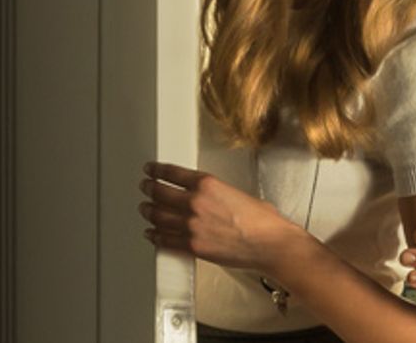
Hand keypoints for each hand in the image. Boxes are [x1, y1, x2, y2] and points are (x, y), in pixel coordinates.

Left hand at [139, 161, 305, 274]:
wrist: (270, 245)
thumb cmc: (264, 222)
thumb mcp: (241, 195)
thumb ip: (219, 194)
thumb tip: (213, 199)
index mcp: (209, 185)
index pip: (173, 174)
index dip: (157, 170)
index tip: (151, 170)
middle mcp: (196, 203)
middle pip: (160, 193)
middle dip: (149, 189)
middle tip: (145, 186)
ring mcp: (191, 226)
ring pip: (158, 216)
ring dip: (148, 211)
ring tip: (145, 208)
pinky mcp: (192, 247)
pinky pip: (165, 240)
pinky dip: (155, 235)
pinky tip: (151, 232)